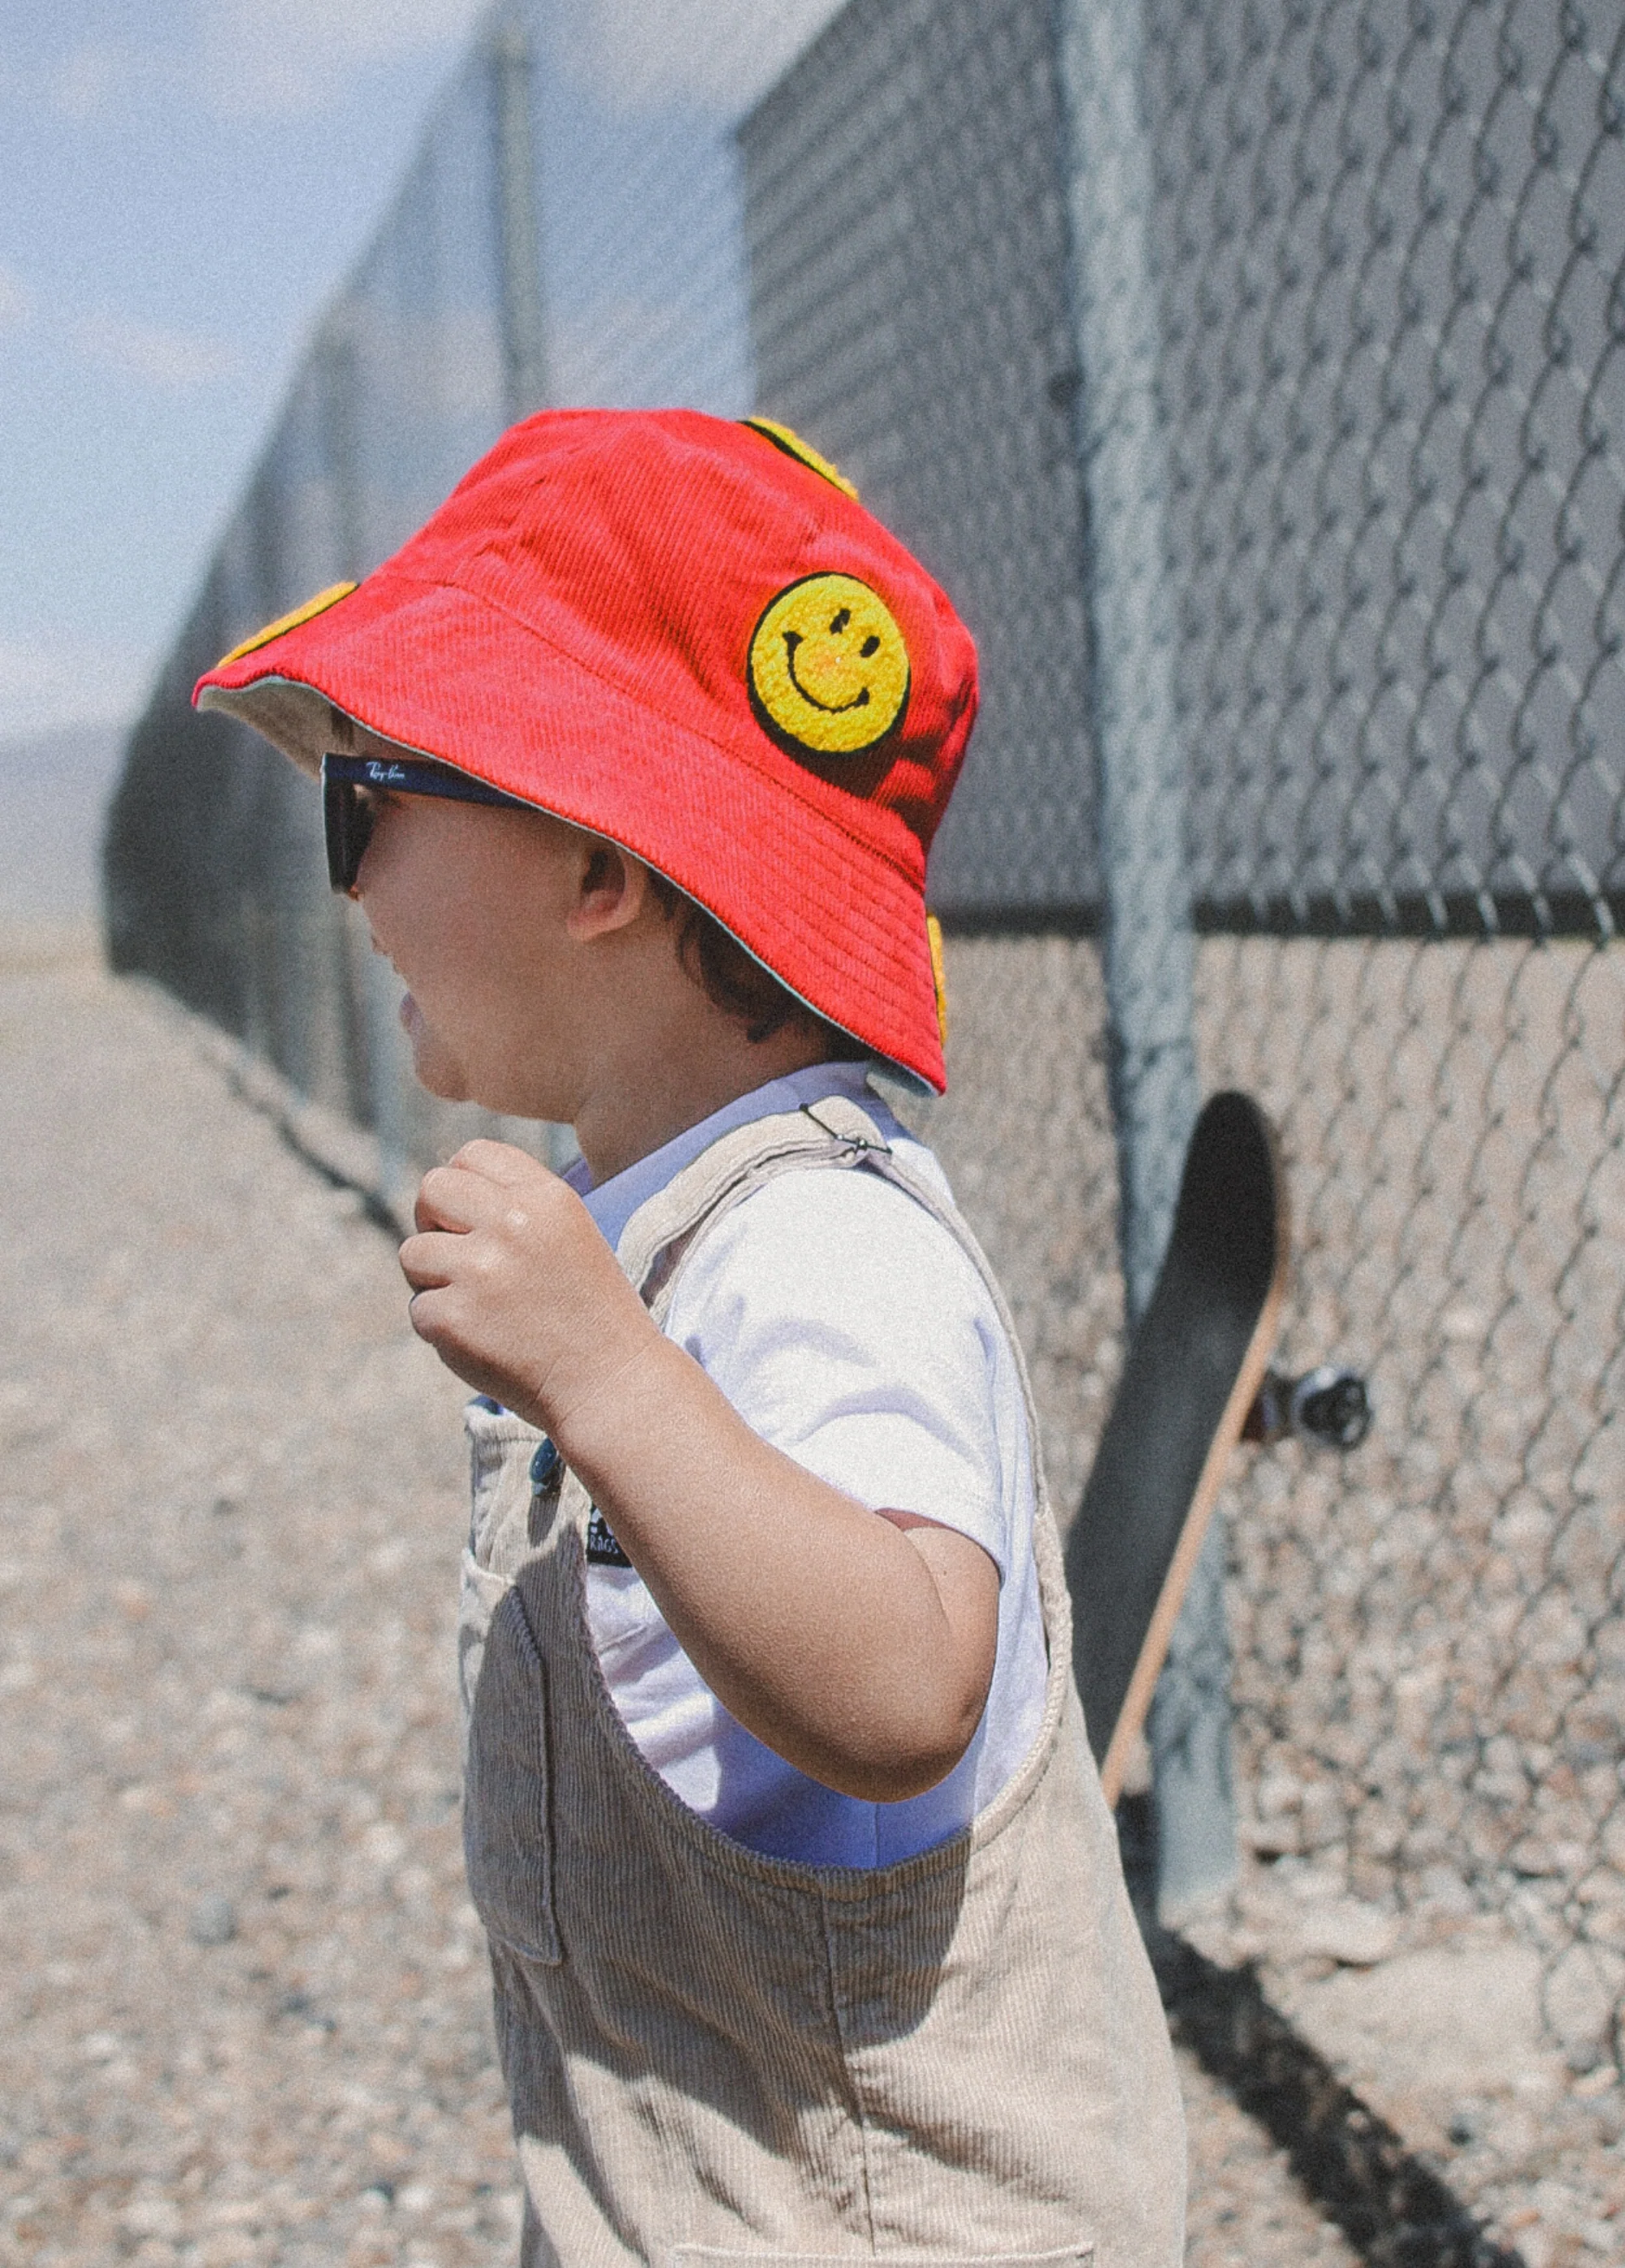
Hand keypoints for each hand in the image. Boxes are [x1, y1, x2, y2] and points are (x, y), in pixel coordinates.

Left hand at [399, 1140, 659, 1433]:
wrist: (610, 1384)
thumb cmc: (590, 1312)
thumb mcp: (570, 1234)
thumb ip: (516, 1205)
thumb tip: (443, 1188)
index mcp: (546, 1197)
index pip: (473, 1154)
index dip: (462, 1185)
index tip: (470, 1218)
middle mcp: (511, 1224)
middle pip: (431, 1189)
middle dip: (432, 1221)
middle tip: (457, 1258)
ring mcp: (479, 1271)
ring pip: (412, 1252)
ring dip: (432, 1280)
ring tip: (478, 1306)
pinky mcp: (453, 1318)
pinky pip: (418, 1308)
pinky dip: (441, 1328)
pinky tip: (482, 1340)